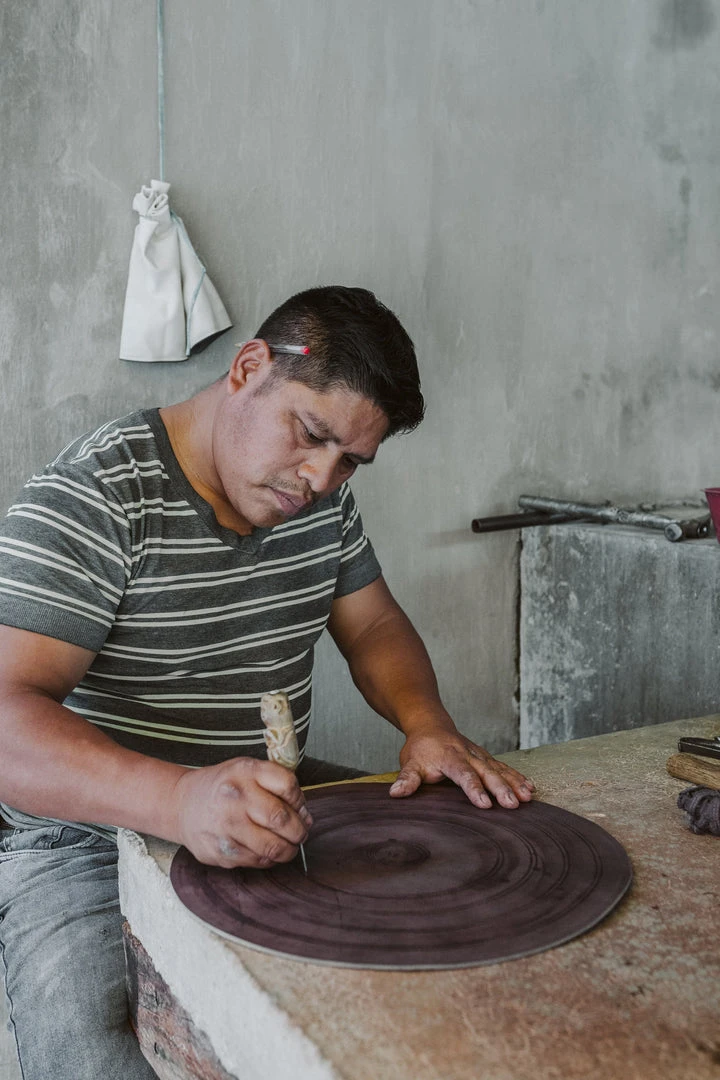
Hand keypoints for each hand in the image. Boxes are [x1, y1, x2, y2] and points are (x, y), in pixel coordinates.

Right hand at [171, 757, 312, 867]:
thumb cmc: (224, 787)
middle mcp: (234, 797)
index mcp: (245, 771)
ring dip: (289, 849)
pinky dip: (269, 858)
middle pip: (282, 819)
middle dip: (299, 831)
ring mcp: (226, 826)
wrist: (182, 805)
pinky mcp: (221, 852)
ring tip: (289, 845)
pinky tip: (267, 850)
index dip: (300, 800)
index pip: (287, 785)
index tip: (299, 808)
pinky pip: (258, 861)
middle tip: (300, 833)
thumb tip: (305, 817)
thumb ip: (278, 786)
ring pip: (273, 846)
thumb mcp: (247, 771)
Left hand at [389, 728, 534, 808]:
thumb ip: (407, 779)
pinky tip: (530, 788)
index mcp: (449, 758)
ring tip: (527, 797)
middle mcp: (468, 755)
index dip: (474, 789)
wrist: (430, 724)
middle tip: (513, 804)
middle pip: (486, 772)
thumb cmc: (420, 749)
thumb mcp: (410, 763)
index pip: (463, 775)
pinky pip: (504, 767)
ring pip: (499, 769)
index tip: (484, 804)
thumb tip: (395, 794)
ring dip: (514, 783)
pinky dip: (517, 776)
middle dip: (501, 788)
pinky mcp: (485, 758)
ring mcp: (479, 755)